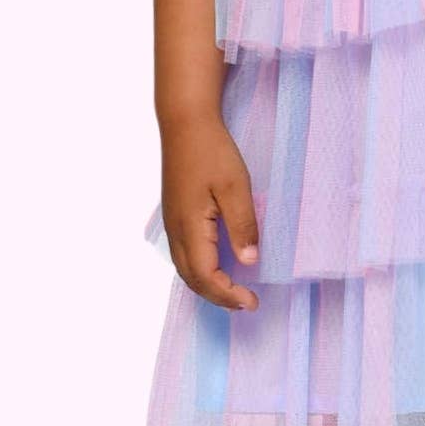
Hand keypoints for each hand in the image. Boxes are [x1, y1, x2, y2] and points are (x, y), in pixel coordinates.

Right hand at [160, 116, 261, 310]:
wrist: (184, 123)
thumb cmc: (212, 151)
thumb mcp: (235, 187)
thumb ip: (242, 226)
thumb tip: (248, 262)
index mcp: (190, 227)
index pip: (206, 277)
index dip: (228, 294)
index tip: (252, 301)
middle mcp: (176, 230)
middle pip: (192, 278)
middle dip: (217, 296)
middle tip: (246, 302)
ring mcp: (172, 223)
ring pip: (185, 268)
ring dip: (207, 285)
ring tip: (233, 291)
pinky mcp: (175, 214)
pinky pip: (184, 254)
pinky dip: (200, 270)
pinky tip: (217, 265)